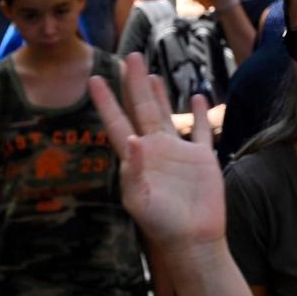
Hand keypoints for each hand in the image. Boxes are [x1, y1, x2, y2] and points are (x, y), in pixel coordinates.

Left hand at [90, 52, 224, 248]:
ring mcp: (178, 153)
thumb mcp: (140, 200)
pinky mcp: (201, 159)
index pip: (117, 122)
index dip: (106, 102)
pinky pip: (199, 131)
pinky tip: (197, 97)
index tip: (94, 78)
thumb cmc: (161, 224)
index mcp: (135, 158)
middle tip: (128, 56)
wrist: (192, 239)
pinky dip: (199, 114)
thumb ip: (134, 170)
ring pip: (165, 114)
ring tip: (150, 73)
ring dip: (159, 94)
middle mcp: (154, 150)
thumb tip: (132, 140)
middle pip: (141, 109)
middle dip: (133, 83)